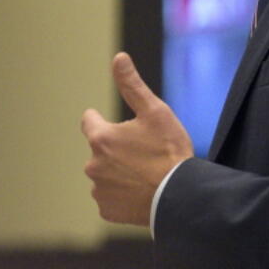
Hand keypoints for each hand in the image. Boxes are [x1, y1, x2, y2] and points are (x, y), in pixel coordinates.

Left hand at [81, 52, 193, 225]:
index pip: (89, 121)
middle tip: (145, 153)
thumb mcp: (156, 112)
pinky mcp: (107, 210)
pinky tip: (142, 191)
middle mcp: (92, 164)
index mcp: (101, 138)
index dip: (102, 119)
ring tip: (146, 174)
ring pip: (105, 175)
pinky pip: (111, 198)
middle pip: (100, 150)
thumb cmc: (169, 151)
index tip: (115, 124)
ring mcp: (99, 190)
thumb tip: (118, 57)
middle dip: (117, 149)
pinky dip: (123, 194)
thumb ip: (132, 86)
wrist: (179, 195)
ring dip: (119, 172)